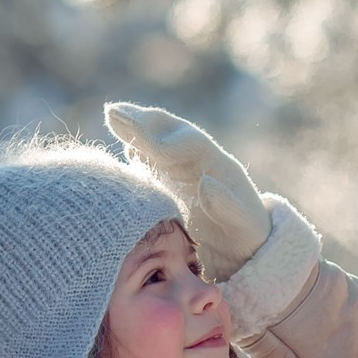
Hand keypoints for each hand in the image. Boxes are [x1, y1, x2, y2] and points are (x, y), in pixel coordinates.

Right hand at [105, 102, 273, 278]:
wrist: (240, 245)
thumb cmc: (245, 235)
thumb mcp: (243, 226)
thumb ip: (227, 206)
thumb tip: (205, 184)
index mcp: (218, 165)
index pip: (193, 143)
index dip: (171, 141)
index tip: (150, 146)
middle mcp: (197, 159)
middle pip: (170, 132)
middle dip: (145, 122)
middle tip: (115, 112)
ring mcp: (179, 168)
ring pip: (155, 141)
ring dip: (134, 129)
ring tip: (112, 116)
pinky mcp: (166, 181)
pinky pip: (148, 161)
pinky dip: (133, 152)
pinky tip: (120, 149)